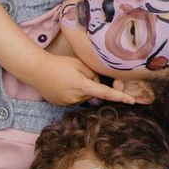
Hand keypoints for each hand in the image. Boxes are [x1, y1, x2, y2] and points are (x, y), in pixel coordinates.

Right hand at [27, 52, 152, 106]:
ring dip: (81, 88)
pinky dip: (72, 92)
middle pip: (93, 93)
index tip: (132, 101)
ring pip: (83, 96)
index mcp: (83, 86)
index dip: (120, 97)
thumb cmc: (59, 64)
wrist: (36, 70)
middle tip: (78, 73)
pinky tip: (62, 84)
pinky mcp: (61, 104)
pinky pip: (73, 99)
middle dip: (90, 84)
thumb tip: (98, 84)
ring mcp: (68, 103)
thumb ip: (93, 75)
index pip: (106, 93)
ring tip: (67, 77)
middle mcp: (76, 97)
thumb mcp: (80, 64)